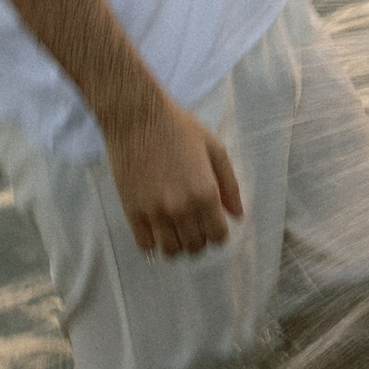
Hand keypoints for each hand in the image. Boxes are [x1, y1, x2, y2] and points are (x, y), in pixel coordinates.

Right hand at [106, 98, 244, 257]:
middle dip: (200, 238)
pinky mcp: (132, 212)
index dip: (219, 231)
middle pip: (195, 247)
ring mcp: (154, 213)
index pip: (218, 236)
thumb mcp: (214, 148)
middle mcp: (181, 208)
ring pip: (171, 251)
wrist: (138, 117)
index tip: (214, 221)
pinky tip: (157, 229)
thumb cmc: (179, 128)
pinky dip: (153, 243)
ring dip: (178, 244)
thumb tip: (237, 214)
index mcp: (205, 193)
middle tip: (195, 222)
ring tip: (177, 228)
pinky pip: (146, 246)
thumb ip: (229, 184)